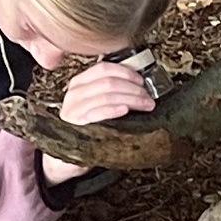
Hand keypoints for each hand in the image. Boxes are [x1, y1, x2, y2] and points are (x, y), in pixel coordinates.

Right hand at [41, 61, 157, 184]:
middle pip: (109, 83)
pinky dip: (113, 110)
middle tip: (148, 98)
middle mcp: (74, 93)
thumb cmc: (90, 124)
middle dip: (133, 89)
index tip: (141, 81)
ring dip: (131, 100)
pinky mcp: (76, 125)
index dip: (126, 72)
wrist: (72, 152)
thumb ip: (111, 90)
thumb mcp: (96, 102)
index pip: (103, 68)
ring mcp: (73, 109)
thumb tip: (140, 84)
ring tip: (145, 105)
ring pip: (107, 96)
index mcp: (79, 82)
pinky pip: (97, 113)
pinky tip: (125, 110)